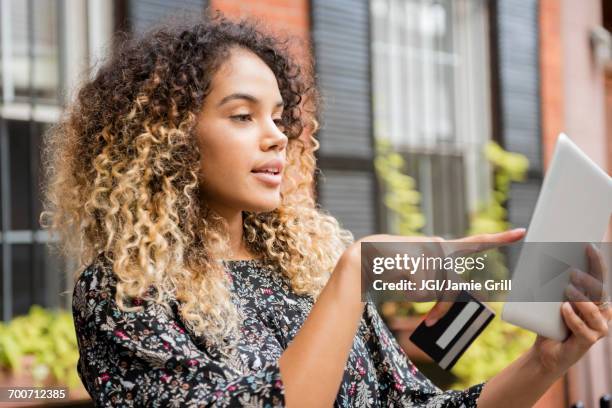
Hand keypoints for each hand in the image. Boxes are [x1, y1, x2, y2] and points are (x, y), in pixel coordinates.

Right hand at [345, 228, 526, 324]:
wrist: (365, 258)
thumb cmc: (393, 271)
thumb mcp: (419, 279)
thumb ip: (437, 283)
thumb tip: (450, 302)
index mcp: (442, 249)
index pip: (475, 243)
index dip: (499, 239)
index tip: (522, 232)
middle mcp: (440, 246)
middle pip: (453, 288)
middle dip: (442, 309)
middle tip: (430, 321)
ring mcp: (430, 250)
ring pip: (439, 291)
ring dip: (423, 301)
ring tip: (406, 289)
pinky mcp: (420, 257)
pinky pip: (424, 291)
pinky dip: (413, 295)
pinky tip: (400, 280)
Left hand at [531, 244, 611, 373]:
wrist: (545, 351)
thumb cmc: (550, 322)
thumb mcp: (551, 300)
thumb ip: (553, 284)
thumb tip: (543, 258)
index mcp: (595, 299)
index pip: (599, 277)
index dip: (596, 262)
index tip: (588, 246)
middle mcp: (602, 313)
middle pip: (600, 292)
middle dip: (588, 280)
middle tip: (572, 271)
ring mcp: (598, 328)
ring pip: (594, 311)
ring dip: (581, 299)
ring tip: (567, 290)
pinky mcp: (588, 342)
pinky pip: (583, 329)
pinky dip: (573, 318)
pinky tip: (563, 308)